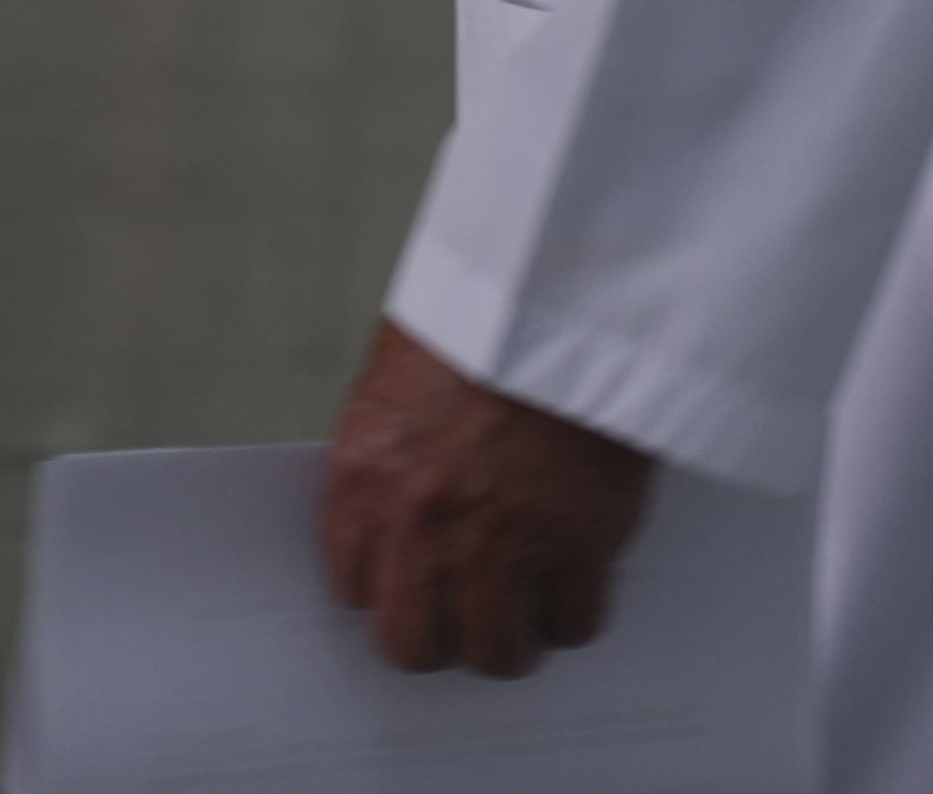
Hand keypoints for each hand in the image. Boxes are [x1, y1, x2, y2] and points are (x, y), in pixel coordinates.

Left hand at [314, 318, 657, 676]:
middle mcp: (423, 521)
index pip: (352, 587)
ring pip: (494, 651)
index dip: (390, 590)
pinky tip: (575, 585)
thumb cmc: (488, 310)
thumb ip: (389, 445)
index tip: (415, 583)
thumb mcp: (399, 366)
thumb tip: (394, 505)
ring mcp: (503, 539)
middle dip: (440, 636)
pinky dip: (573, 616)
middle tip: (467, 613)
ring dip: (509, 639)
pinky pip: (572, 624)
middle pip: (413, 642)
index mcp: (366, 472)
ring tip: (526, 611)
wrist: (574, 281)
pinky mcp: (579, 541)